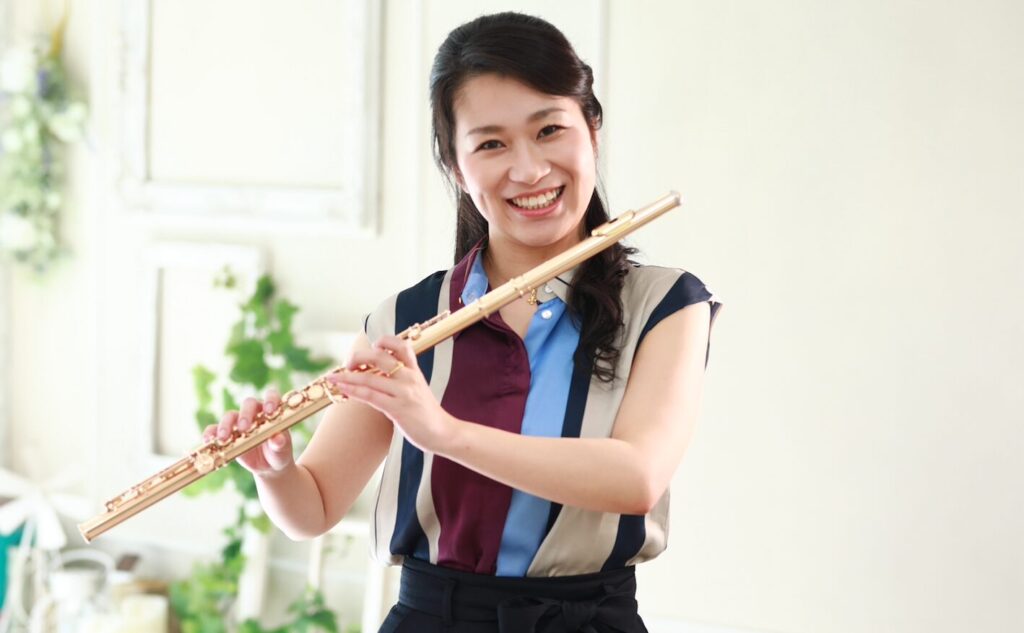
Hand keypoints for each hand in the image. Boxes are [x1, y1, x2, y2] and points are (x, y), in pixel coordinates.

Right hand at [201, 389, 293, 476]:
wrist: (268, 467)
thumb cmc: (279, 453)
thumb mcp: (282, 450)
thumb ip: (280, 444)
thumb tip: (277, 439)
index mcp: (271, 411)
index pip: (271, 396)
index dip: (270, 400)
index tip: (269, 411)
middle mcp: (254, 413)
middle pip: (248, 404)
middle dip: (245, 414)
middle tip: (244, 428)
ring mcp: (239, 422)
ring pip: (230, 416)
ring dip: (226, 425)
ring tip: (224, 438)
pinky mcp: (227, 434)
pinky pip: (215, 429)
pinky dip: (210, 433)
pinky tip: (208, 440)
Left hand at [328, 335, 455, 453]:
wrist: (443, 432)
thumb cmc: (427, 413)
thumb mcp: (418, 389)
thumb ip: (400, 380)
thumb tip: (376, 375)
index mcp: (415, 371)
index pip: (401, 345)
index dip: (384, 341)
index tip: (372, 347)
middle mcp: (409, 378)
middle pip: (380, 356)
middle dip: (358, 357)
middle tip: (347, 364)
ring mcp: (404, 393)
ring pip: (370, 379)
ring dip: (347, 377)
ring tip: (333, 378)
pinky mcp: (398, 409)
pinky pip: (370, 396)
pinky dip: (353, 391)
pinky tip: (343, 390)